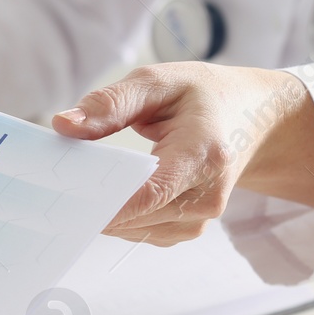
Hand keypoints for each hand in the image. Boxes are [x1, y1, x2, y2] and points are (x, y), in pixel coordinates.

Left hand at [52, 62, 313, 244]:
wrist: (255, 118)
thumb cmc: (205, 96)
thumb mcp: (158, 81)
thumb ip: (110, 104)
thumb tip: (63, 125)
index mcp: (203, 154)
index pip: (148, 194)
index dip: (104, 202)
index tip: (65, 196)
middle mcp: (208, 195)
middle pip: (137, 217)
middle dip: (94, 202)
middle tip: (59, 182)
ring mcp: (202, 216)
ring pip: (136, 231)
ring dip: (106, 211)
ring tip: (86, 181)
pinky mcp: (191, 227)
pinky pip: (144, 233)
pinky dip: (122, 217)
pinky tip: (112, 193)